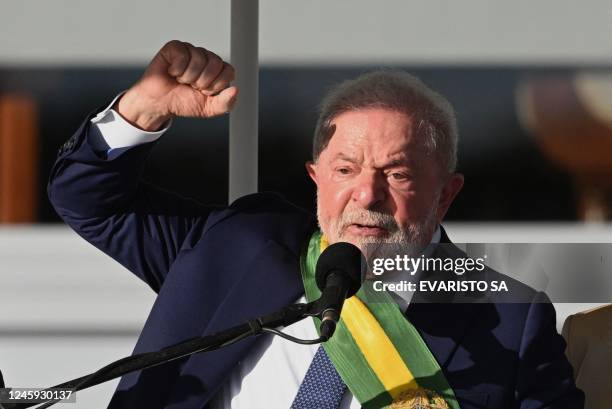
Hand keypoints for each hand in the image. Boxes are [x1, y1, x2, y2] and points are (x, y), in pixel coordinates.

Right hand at [116, 40, 237, 130]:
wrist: (160, 104)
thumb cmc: (183, 102)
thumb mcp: (208, 109)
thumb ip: (225, 103)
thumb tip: (235, 90)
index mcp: (216, 70)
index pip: (228, 71)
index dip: (216, 85)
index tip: (205, 92)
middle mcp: (205, 58)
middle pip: (216, 63)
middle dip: (203, 82)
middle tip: (192, 86)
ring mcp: (190, 50)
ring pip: (199, 59)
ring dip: (188, 77)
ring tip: (181, 80)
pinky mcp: (175, 47)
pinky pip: (183, 54)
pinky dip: (177, 69)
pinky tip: (172, 72)